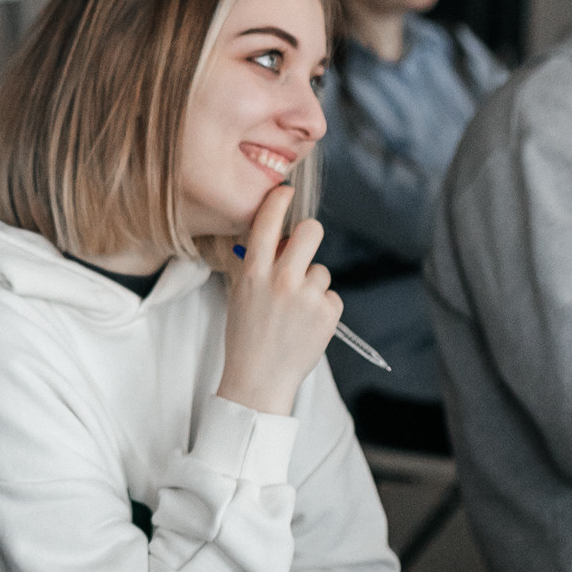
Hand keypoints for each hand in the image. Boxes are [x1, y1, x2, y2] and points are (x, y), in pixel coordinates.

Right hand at [217, 187, 342, 414]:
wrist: (258, 380)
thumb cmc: (246, 336)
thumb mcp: (241, 294)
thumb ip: (259, 265)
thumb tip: (283, 241)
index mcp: (253, 273)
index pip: (267, 223)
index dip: (279, 201)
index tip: (285, 192)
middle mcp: (281, 280)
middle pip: (311, 232)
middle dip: (309, 233)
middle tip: (304, 243)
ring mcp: (307, 297)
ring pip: (321, 271)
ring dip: (313, 285)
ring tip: (296, 312)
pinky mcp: (327, 314)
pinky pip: (331, 296)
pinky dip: (322, 308)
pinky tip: (306, 325)